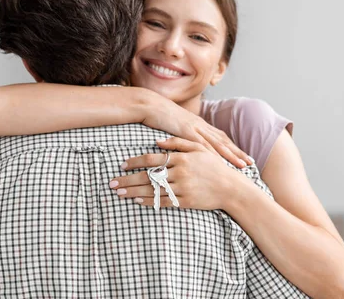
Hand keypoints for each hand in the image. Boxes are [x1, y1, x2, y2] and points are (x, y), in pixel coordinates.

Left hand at [109, 137, 243, 209]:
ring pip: (152, 191)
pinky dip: (148, 202)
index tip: (122, 164)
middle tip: (112, 183)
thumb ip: (178, 142)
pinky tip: (137, 201)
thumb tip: (157, 141)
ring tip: (119, 193)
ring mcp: (182, 188)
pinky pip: (162, 202)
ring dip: (133, 192)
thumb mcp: (199, 149)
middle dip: (127, 179)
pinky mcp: (185, 201)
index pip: (151, 159)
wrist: (231, 188)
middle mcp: (179, 173)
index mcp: (181, 158)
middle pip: (147, 176)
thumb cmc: (214, 166)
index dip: (135, 162)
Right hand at [142, 95, 252, 167]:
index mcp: (198, 123)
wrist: (148, 104)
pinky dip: (212, 153)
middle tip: (251, 163)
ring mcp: (193, 127)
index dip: (232, 148)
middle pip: (223, 140)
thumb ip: (181, 135)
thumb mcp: (174, 126)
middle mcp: (200, 125)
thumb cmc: (158, 116)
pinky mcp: (185, 130)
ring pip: (217, 143)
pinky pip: (201, 143)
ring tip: (243, 165)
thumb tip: (184, 145)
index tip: (242, 157)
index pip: (220, 137)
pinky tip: (220, 162)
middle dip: (238, 152)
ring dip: (231, 155)